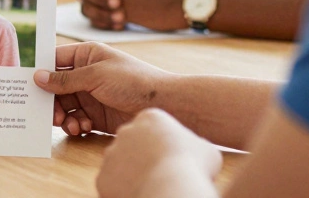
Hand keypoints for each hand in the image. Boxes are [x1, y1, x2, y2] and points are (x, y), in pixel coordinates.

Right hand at [33, 42, 172, 135]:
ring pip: (64, 106)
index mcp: (86, 55)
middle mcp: (86, 74)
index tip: (28, 86)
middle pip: (56, 87)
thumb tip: (37, 77)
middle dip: (51, 101)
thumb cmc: (133, 81)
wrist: (163, 104)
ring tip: (69, 124)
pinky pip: (76, 119)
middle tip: (50, 114)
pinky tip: (81, 127)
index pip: (55, 60)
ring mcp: (91, 95)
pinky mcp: (97, 115)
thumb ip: (65, 79)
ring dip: (63, 116)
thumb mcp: (96, 75)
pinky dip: (75, 125)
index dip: (42, 72)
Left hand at [96, 108, 221, 197]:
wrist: (171, 187)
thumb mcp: (206, 149)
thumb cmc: (192, 167)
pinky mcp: (103, 176)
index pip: (153, 129)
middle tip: (162, 173)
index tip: (174, 158)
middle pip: (134, 144)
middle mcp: (125, 131)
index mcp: (150, 118)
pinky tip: (141, 192)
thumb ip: (195, 144)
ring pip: (121, 164)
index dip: (164, 146)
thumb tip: (196, 150)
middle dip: (145, 158)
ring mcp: (111, 153)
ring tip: (152, 184)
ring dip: (133, 174)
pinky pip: (113, 183)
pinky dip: (125, 190)